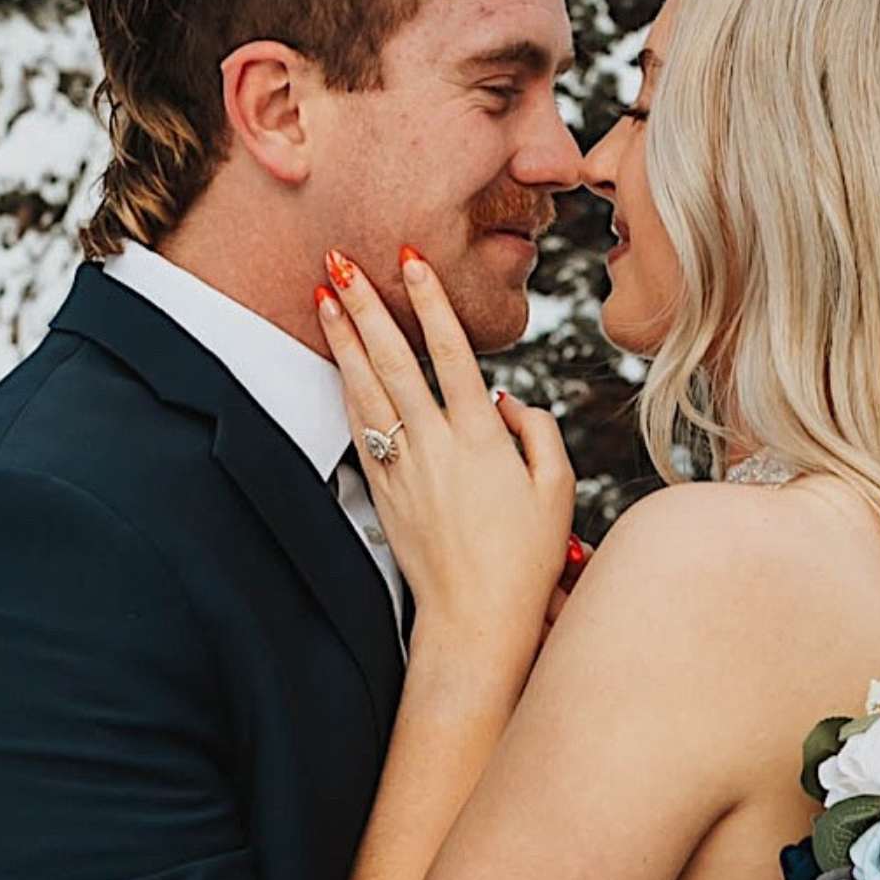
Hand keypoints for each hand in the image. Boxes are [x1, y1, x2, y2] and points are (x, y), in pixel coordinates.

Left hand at [321, 248, 574, 675]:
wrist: (475, 618)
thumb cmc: (526, 558)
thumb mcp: (557, 490)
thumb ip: (537, 432)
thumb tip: (503, 397)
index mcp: (483, 440)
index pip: (452, 353)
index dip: (431, 303)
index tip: (411, 262)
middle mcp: (436, 446)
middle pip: (394, 360)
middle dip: (366, 306)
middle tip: (340, 260)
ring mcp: (403, 468)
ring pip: (366, 388)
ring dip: (343, 337)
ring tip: (322, 295)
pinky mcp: (383, 491)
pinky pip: (360, 427)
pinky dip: (345, 388)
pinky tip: (337, 363)